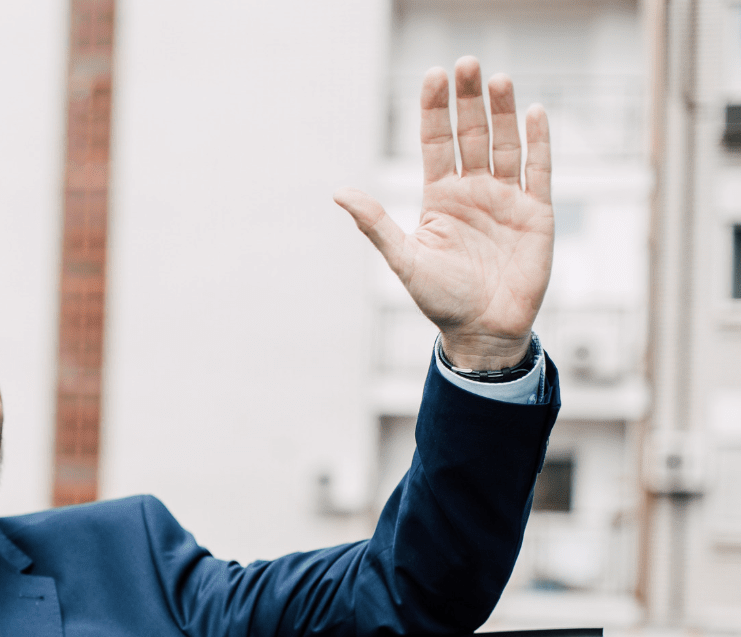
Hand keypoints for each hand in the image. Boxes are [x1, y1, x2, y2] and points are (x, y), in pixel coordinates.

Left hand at [335, 56, 552, 370]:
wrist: (482, 331)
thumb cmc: (440, 299)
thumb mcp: (404, 260)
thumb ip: (375, 224)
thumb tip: (338, 192)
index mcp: (440, 197)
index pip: (436, 142)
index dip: (435, 110)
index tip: (434, 75)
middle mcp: (473, 191)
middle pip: (471, 134)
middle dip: (469, 100)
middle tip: (467, 63)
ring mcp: (506, 199)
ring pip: (505, 144)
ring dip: (502, 112)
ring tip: (498, 78)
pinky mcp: (537, 213)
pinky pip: (539, 170)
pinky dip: (538, 142)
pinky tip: (535, 113)